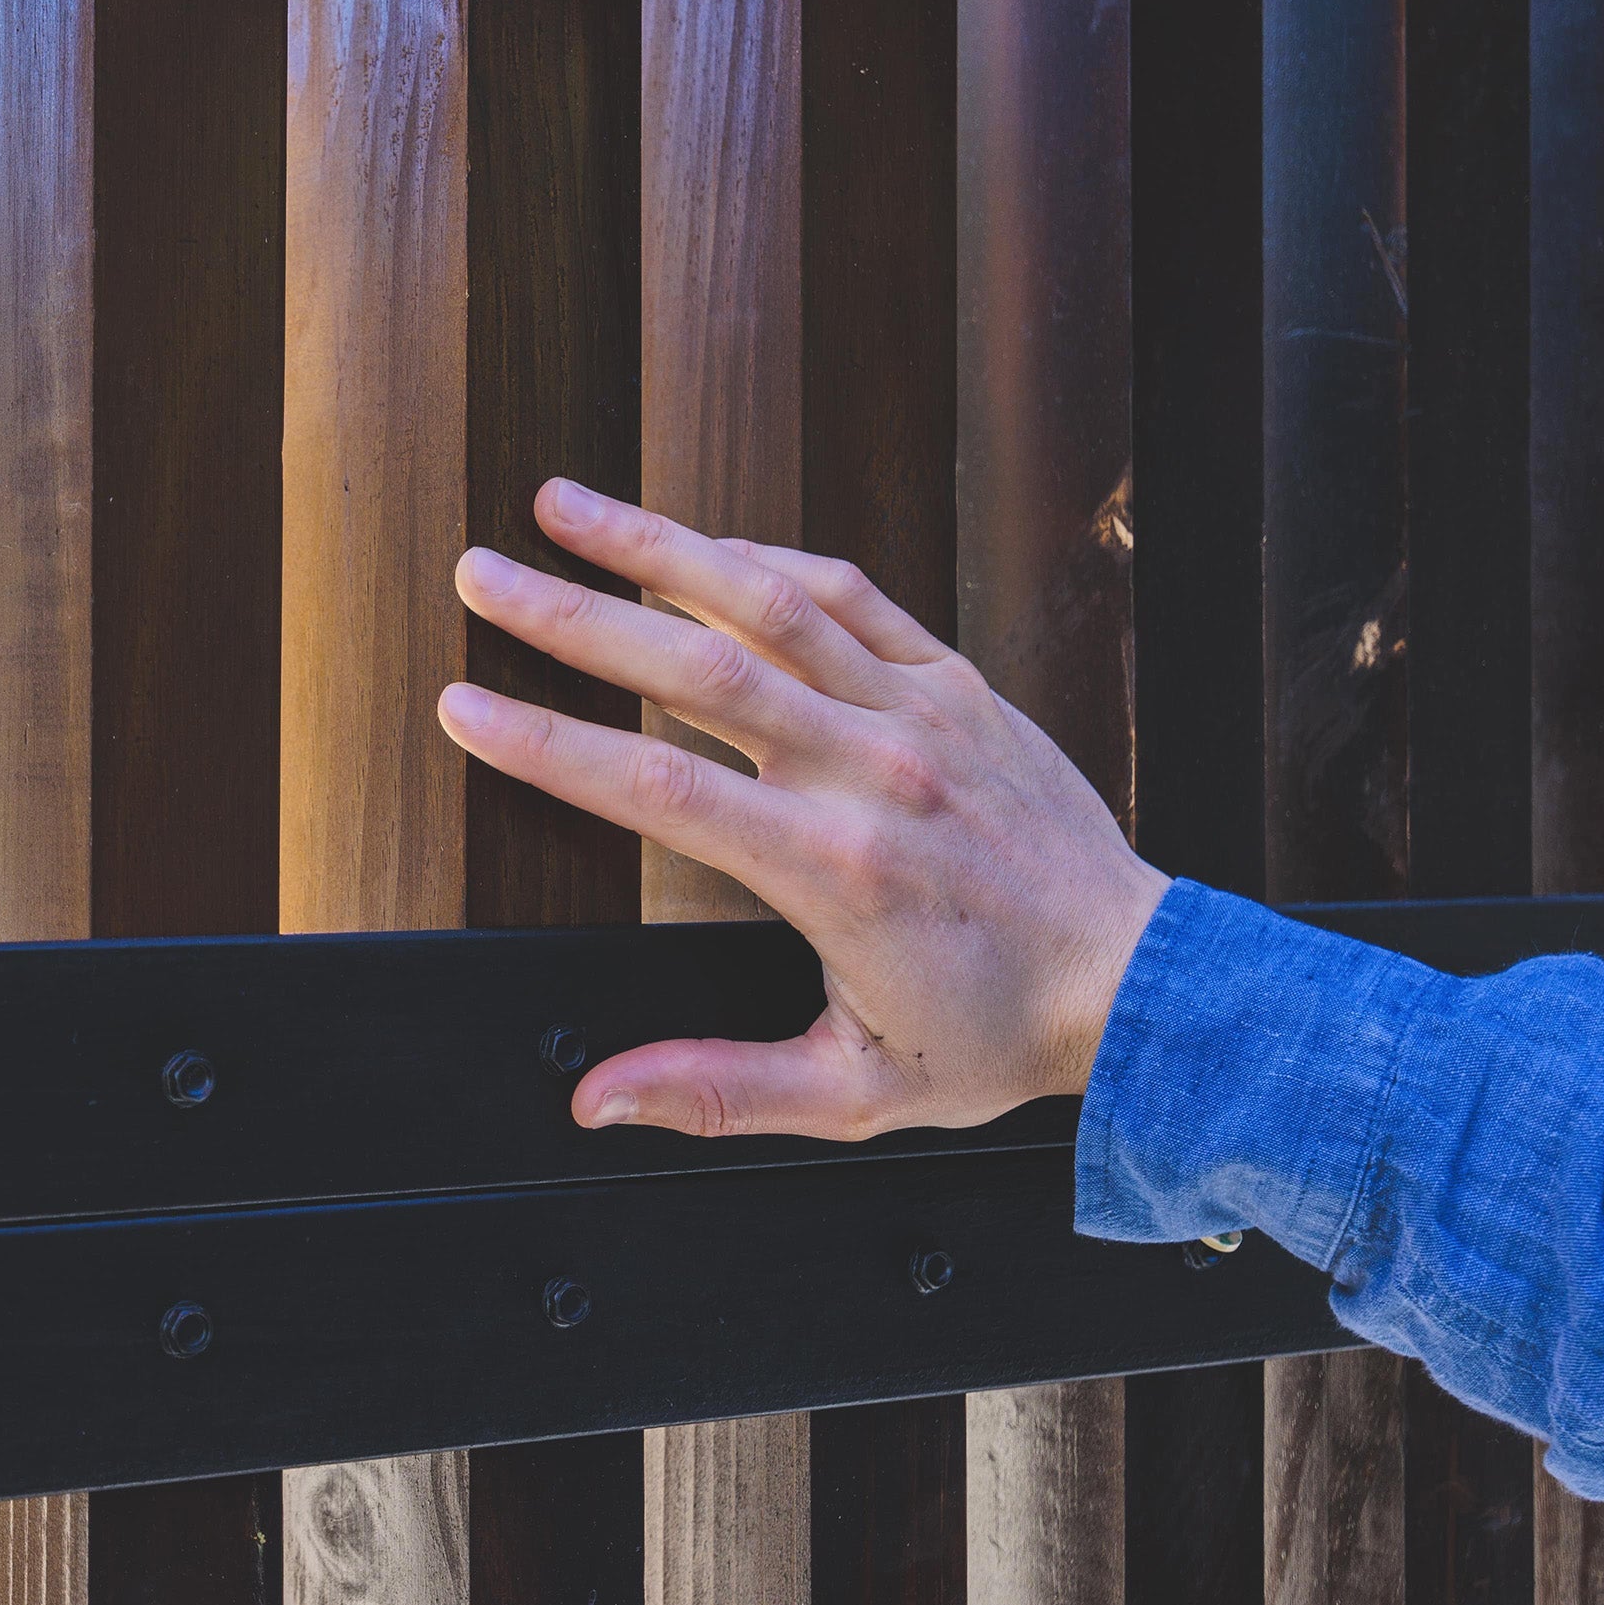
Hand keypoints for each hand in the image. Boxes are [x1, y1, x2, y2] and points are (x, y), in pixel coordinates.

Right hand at [436, 480, 1167, 1140]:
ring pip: (768, 600)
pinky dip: (765, 558)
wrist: (1138, 978)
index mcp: (833, 868)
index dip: (548, 743)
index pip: (656, 785)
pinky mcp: (956, 682)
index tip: (464, 706)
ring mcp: (918, 713)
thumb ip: (718, 1090)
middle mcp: (871, 770)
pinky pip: (849, 595)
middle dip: (570, 614)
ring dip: (655, 544)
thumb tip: (594, 1101)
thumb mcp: (856, 1092)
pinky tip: (696, 541)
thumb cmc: (996, 1039)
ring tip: (560, 503)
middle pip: (692, 665)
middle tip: (477, 575)